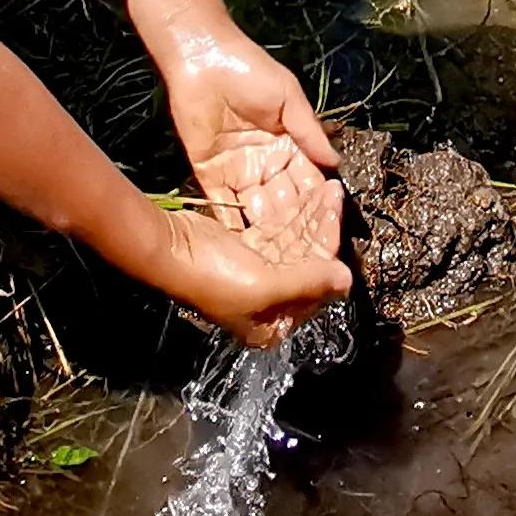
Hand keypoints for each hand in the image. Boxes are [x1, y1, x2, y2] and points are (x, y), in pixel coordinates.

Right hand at [145, 204, 352, 341]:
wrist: (169, 249)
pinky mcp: (244, 250)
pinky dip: (289, 215)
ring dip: (308, 217)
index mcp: (271, 326)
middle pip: (305, 264)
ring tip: (325, 189)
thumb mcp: (267, 284)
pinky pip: (275, 233)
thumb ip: (310, 282)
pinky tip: (301, 195)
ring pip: (292, 244)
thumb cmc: (214, 275)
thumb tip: (346, 283)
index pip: (314, 292)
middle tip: (334, 197)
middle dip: (320, 229)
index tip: (339, 222)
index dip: (330, 257)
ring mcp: (254, 275)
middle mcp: (265, 304)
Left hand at [162, 29, 340, 236]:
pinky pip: (222, 205)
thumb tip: (336, 164)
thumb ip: (309, 133)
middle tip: (304, 251)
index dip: (317, 201)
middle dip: (294, 223)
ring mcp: (238, 171)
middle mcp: (266, 163)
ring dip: (266, 229)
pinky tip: (242, 248)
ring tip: (278, 256)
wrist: (202, 58)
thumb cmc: (251, 72)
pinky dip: (231, 224)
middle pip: (284, 200)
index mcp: (289, 144)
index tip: (329, 224)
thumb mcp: (288, 99)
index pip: (307, 179)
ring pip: (257, 208)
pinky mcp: (209, 174)